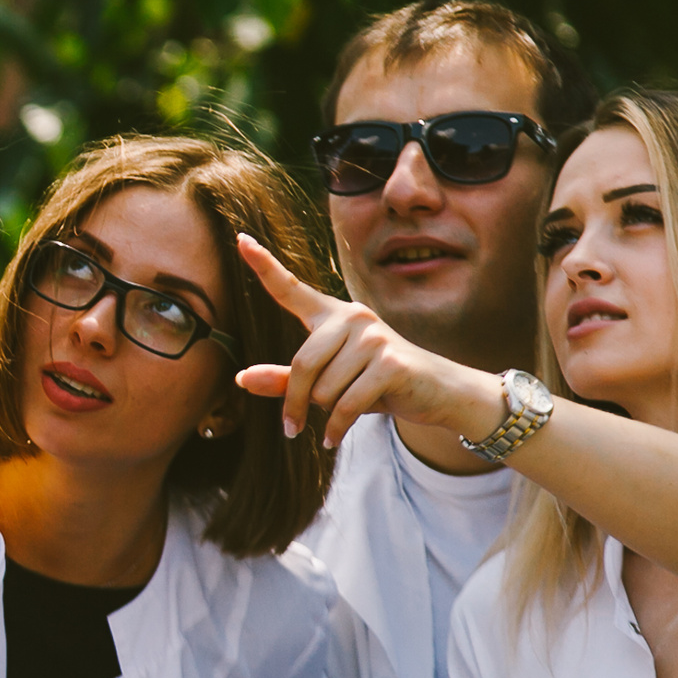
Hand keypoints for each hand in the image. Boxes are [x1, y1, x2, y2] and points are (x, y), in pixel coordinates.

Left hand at [232, 233, 503, 449]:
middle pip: (303, 364)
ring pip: (325, 390)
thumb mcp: (329, 382)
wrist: (438, 392)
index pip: (292, 289)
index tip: (240, 239)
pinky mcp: (390, 363)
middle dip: (296, 402)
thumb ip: (285, 380)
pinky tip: (332, 438)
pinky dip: (336, 428)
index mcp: (333, 315)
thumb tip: (241, 379)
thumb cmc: (377, 384)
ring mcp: (374, 338)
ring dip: (327, 413)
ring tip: (345, 411)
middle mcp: (353, 317)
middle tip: (291, 427)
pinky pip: (346, 405)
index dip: (264, 265)